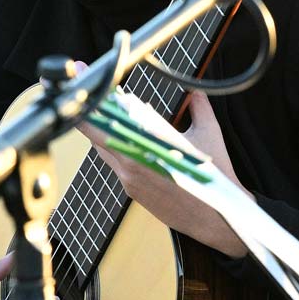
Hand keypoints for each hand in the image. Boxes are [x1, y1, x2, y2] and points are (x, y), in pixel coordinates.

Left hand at [79, 83, 253, 257]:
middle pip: (96, 134)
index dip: (91, 102)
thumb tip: (194, 90)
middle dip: (88, 113)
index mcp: (146, 145)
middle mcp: (131, 163)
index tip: (82, 81)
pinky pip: (116, 165)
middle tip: (85, 94)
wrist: (215, 218)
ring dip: (103, 131)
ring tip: (105, 112)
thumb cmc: (212, 177)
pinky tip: (126, 138)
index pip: (106, 121)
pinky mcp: (132, 192)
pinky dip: (117, 148)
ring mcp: (129, 179)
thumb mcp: (208, 134)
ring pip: (104, 149)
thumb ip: (198, 106)